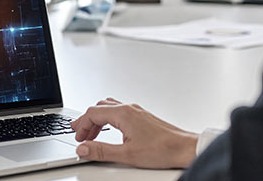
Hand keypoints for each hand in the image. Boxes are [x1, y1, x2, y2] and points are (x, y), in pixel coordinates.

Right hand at [71, 98, 197, 168]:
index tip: (78, 138)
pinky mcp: (142, 117)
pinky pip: (119, 112)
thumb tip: (83, 148)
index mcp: (123, 114)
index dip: (81, 126)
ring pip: (109, 108)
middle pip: (99, 108)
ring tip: (92, 134)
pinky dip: (108, 120)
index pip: (93, 113)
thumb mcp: (126, 154)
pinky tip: (110, 131)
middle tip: (79, 134)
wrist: (184, 148)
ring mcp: (137, 112)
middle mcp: (129, 109)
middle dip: (87, 121)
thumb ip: (101, 151)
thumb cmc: (162, 149)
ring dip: (98, 119)